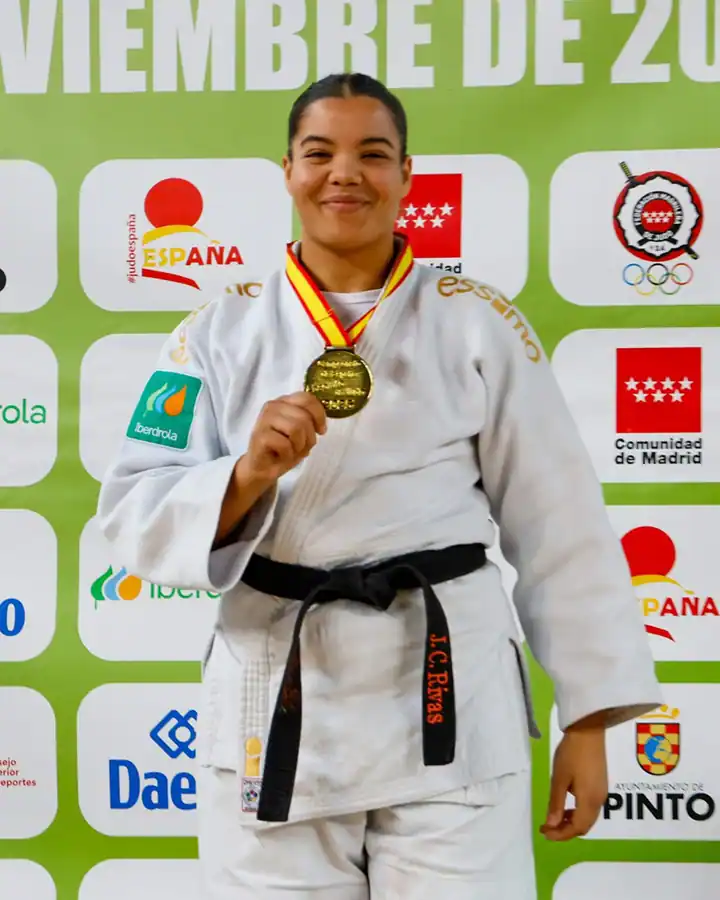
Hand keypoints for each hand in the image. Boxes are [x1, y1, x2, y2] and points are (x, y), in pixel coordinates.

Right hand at [243, 391, 326, 483]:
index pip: (307, 399)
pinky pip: (284, 444)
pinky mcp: (260, 435)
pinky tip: (281, 456)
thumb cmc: (284, 449)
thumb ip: (310, 421)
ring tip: (291, 451)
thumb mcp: (303, 433)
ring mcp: (264, 419)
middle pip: (304, 416)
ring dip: (299, 446)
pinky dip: (288, 455)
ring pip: (295, 428)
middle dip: (309, 437)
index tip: (321, 431)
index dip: (319, 415)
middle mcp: (273, 406)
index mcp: (285, 402)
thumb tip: (321, 424)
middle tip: (301, 447)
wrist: (263, 468)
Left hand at [540, 723, 608, 840]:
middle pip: (584, 826)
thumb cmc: (571, 753)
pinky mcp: (600, 784)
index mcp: (589, 801)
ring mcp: (602, 792)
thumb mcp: (559, 778)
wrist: (589, 730)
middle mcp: (599, 800)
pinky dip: (577, 812)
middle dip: (565, 831)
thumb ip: (556, 803)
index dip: (561, 834)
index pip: (577, 828)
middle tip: (547, 827)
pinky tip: (566, 804)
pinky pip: (590, 807)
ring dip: (571, 821)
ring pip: (588, 817)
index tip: (544, 832)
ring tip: (553, 817)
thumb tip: (552, 824)